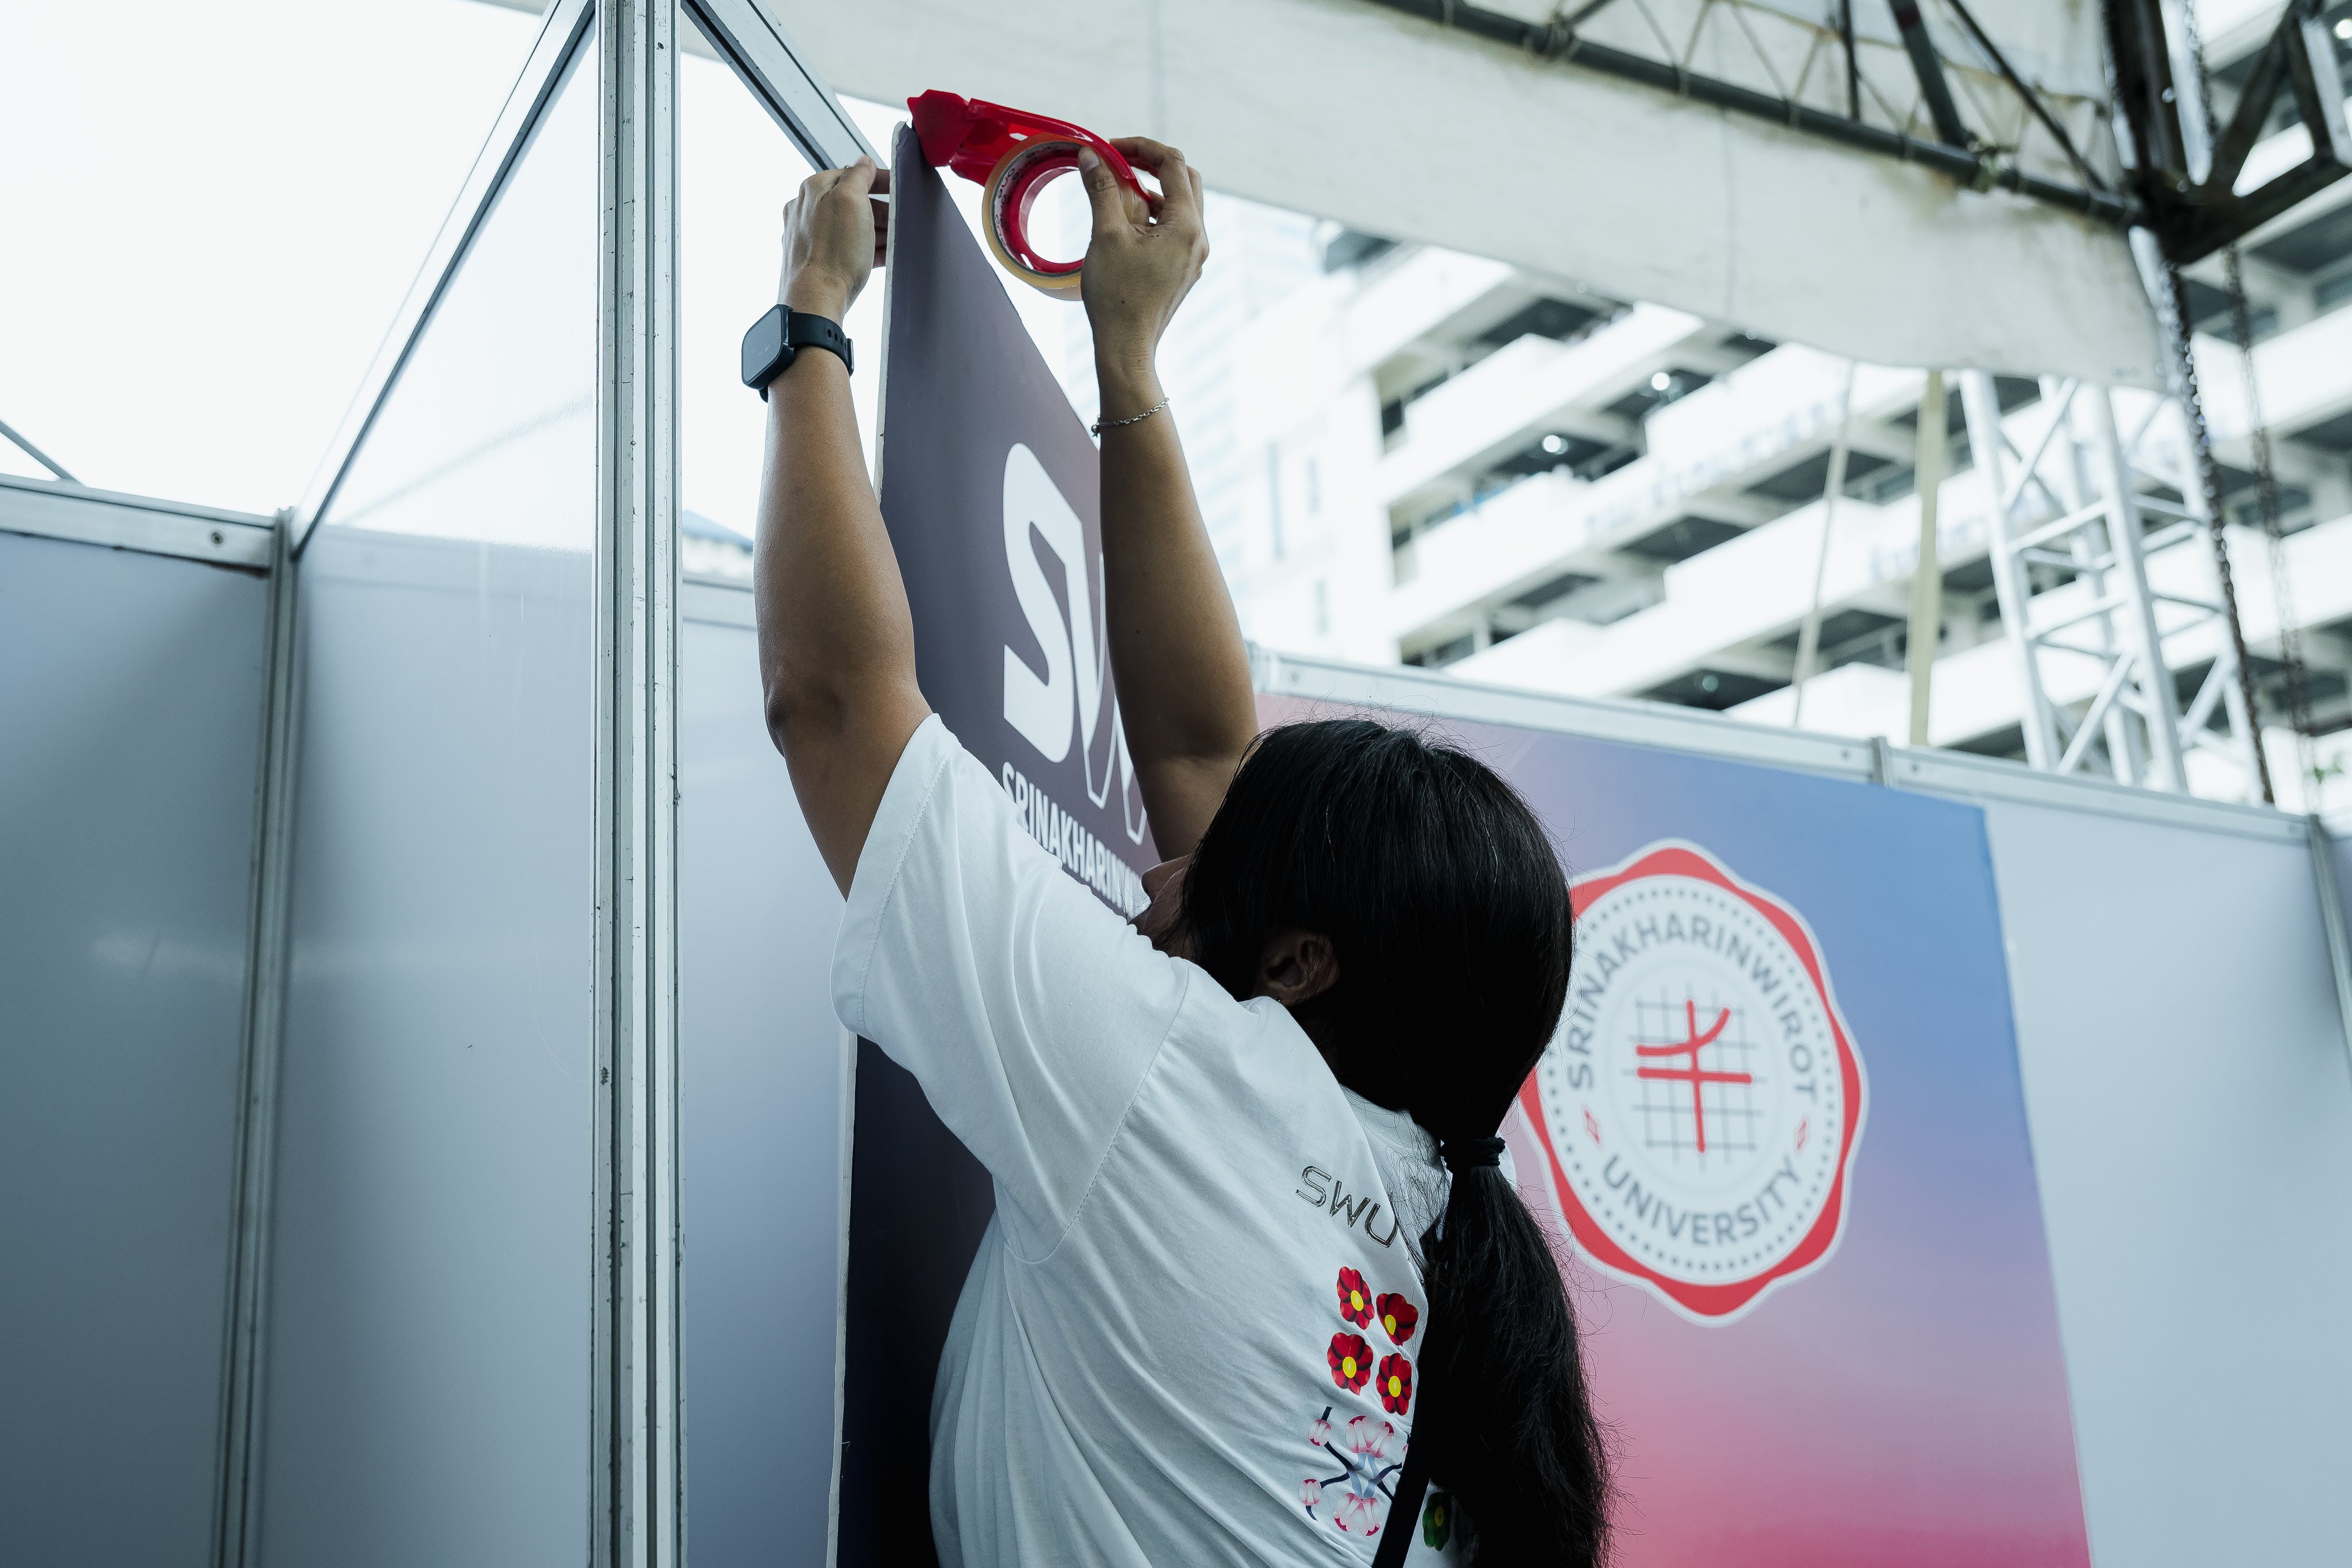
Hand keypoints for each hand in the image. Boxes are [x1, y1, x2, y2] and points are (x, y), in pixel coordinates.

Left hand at [777, 156, 889, 321]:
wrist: (816, 300)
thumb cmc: (834, 252)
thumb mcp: (852, 200)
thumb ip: (858, 175)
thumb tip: (863, 161)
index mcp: (813, 189)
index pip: (852, 174)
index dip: (880, 180)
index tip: (899, 188)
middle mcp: (805, 209)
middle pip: (852, 201)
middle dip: (880, 210)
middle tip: (901, 220)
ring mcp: (808, 236)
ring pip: (849, 226)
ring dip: (875, 231)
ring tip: (896, 240)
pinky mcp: (814, 260)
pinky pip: (844, 248)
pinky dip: (865, 250)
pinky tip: (882, 257)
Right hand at [1078, 138, 1207, 385]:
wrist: (1126, 347)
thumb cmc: (1117, 295)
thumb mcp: (1105, 234)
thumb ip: (1101, 189)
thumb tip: (1090, 156)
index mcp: (1187, 225)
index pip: (1172, 164)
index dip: (1141, 147)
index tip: (1109, 148)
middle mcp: (1198, 238)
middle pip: (1184, 180)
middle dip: (1151, 164)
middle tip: (1118, 161)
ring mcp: (1193, 256)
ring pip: (1179, 206)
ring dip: (1151, 190)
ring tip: (1115, 191)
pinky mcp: (1182, 269)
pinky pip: (1173, 229)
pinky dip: (1152, 215)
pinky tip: (1125, 223)